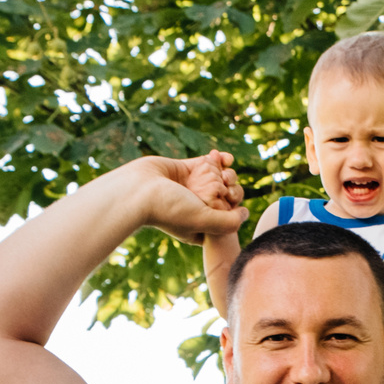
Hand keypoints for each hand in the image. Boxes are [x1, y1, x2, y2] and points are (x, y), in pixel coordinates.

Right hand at [126, 152, 245, 243]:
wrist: (137, 188)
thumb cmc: (168, 209)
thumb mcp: (203, 221)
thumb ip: (229, 223)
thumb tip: (246, 212)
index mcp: (201, 226)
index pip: (229, 216)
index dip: (235, 206)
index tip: (227, 200)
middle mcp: (197, 208)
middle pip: (227, 197)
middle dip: (232, 188)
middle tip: (225, 184)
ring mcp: (192, 188)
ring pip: (221, 179)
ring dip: (228, 172)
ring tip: (223, 171)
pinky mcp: (186, 169)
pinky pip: (210, 163)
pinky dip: (221, 158)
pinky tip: (225, 157)